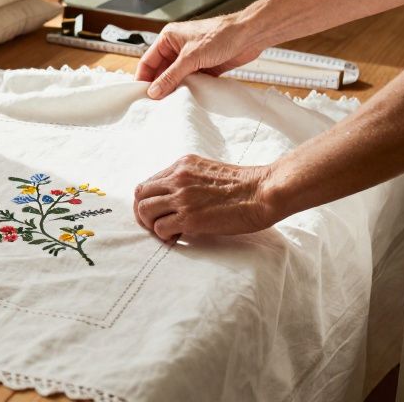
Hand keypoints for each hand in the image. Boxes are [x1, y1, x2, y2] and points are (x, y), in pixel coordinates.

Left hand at [133, 154, 280, 241]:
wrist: (262, 191)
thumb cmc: (243, 185)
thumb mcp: (208, 171)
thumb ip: (188, 179)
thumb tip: (175, 197)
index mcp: (182, 165)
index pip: (149, 182)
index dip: (149, 200)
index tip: (157, 212)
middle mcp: (178, 178)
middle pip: (141, 195)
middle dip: (143, 213)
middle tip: (154, 224)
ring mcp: (182, 197)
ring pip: (145, 211)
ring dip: (151, 225)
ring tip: (166, 232)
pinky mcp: (190, 217)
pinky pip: (160, 228)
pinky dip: (164, 235)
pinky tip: (177, 237)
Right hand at [136, 15, 264, 98]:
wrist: (249, 36)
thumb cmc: (221, 34)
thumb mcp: (191, 57)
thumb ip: (171, 76)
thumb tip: (154, 90)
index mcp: (168, 38)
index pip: (148, 61)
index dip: (144, 78)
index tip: (141, 95)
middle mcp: (177, 48)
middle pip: (161, 71)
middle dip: (159, 85)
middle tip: (156, 103)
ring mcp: (191, 58)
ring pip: (176, 77)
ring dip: (175, 88)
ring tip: (171, 102)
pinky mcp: (203, 66)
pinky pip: (191, 81)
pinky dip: (189, 89)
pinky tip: (187, 97)